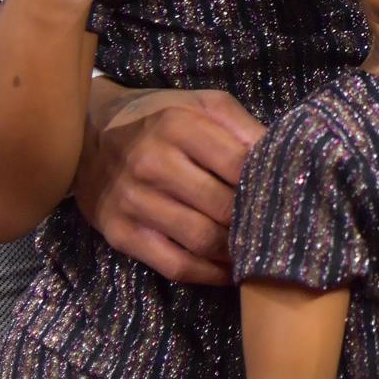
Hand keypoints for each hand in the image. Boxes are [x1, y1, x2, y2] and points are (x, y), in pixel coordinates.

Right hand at [74, 84, 265, 285]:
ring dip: (236, 251)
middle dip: (255, 221)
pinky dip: (209, 273)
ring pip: (201, 239)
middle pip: (222, 206)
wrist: (89, 134)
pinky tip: (228, 270)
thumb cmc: (161, 118)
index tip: (288, 194)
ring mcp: (134, 202)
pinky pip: (175, 265)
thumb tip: (282, 158)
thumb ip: (242, 126)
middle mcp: (153, 163)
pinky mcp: (120, 234)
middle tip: (277, 228)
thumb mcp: (202, 105)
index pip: (239, 163)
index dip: (269, 182)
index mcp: (179, 125)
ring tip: (258, 251)